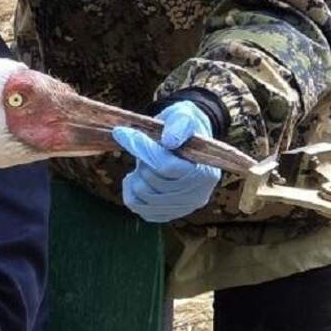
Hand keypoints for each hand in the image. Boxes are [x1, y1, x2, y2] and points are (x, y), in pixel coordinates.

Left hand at [112, 101, 220, 222]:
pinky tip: (138, 178)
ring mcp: (183, 208)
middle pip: (153, 183)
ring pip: (142, 197)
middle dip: (142, 162)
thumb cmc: (183, 127)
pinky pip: (138, 208)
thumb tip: (168, 141)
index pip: (167, 167)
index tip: (125, 133)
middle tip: (144, 148)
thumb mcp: (184, 116)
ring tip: (143, 163)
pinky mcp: (167, 214)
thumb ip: (178, 125)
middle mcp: (198, 195)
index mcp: (206, 172)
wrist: (186, 144)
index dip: (144, 150)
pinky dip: (131, 192)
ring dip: (137, 177)